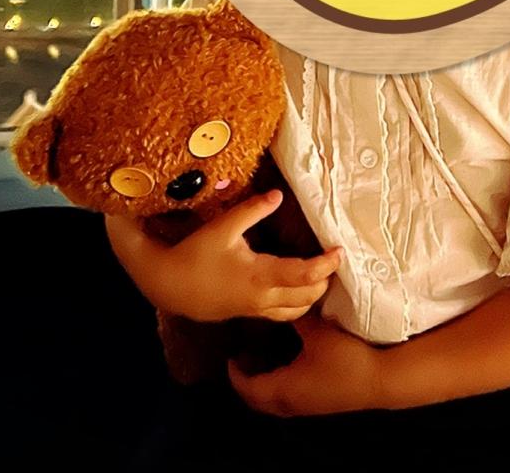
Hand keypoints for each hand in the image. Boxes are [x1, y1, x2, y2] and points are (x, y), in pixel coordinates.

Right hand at [105, 190, 341, 322]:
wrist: (169, 286)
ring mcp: (256, 309)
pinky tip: (300, 287)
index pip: (303, 275)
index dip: (326, 265)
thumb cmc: (195, 254)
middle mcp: (263, 298)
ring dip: (313, 294)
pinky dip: (299, 303)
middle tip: (334, 258)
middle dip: (325, 280)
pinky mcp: (249, 313)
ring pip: (298, 310)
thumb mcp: (223, 227)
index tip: (340, 251)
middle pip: (308, 296)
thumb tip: (279, 195)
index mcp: (260, 277)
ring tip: (322, 272)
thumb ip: (252, 210)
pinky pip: (284, 314)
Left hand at [228, 316, 384, 415]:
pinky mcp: (321, 404)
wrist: (380, 380)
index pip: (249, 388)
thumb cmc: (345, 358)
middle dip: (247, 382)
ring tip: (264, 361)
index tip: (230, 357)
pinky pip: (290, 399)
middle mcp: (291, 404)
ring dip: (265, 385)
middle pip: (259, 399)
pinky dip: (281, 386)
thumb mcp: (318, 331)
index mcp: (284, 389)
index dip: (236, 374)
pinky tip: (291, 366)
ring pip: (275, 401)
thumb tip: (284, 301)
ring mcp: (308, 407)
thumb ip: (298, 317)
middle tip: (243, 360)